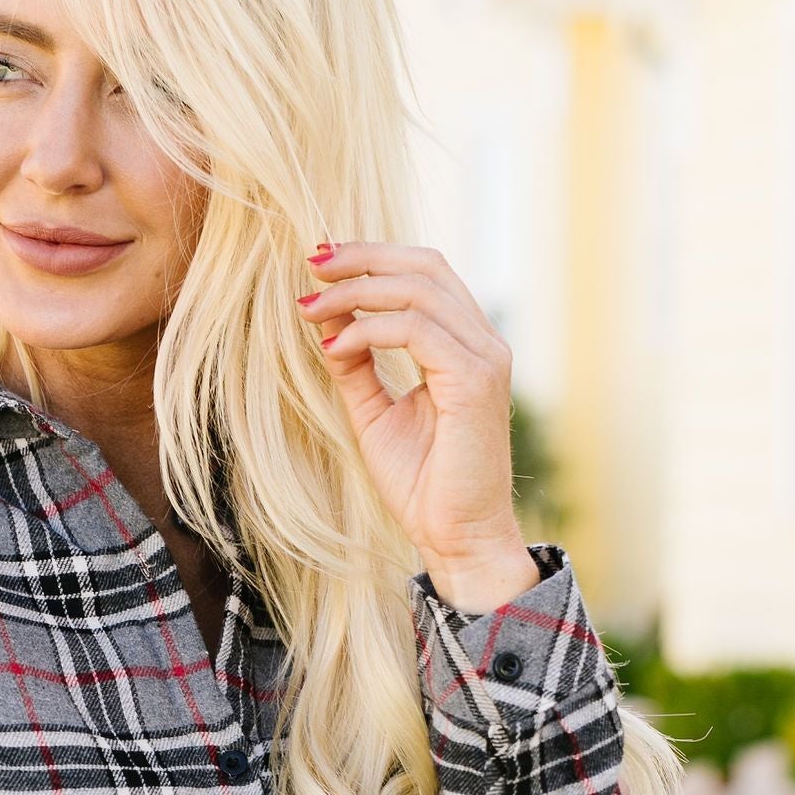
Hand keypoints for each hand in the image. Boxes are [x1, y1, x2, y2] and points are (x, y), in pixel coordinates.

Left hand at [297, 242, 537, 611]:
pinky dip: (368, 330)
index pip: (424, 274)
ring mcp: (485, 359)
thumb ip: (357, 365)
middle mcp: (483, 343)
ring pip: (419, 291)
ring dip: (355, 292)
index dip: (372, 257)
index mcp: (465, 345)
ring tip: (309, 308)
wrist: (455, 537)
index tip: (318, 263)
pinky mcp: (475, 382)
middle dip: (362, 258)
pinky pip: (417, 331)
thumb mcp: (375, 413)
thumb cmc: (422, 483)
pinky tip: (334, 346)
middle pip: (425, 266)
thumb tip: (328, 318)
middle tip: (309, 264)